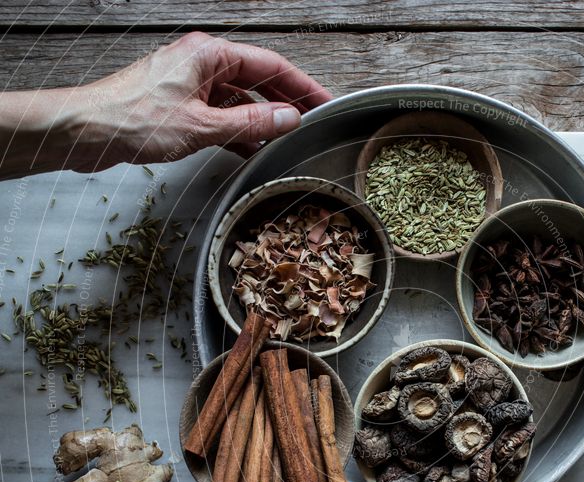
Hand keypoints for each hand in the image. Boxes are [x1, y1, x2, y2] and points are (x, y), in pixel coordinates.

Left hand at [0, 32, 330, 177]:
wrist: (86, 131)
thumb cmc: (133, 119)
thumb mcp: (203, 125)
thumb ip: (251, 122)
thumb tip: (289, 118)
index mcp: (209, 55)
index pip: (270, 65)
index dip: (301, 85)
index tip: (324, 102)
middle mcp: (202, 64)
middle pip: (257, 80)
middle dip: (285, 103)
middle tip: (311, 123)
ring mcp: (191, 85)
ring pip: (239, 101)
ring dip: (261, 122)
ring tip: (285, 143)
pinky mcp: (181, 106)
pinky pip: (221, 116)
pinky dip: (238, 133)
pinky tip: (252, 150)